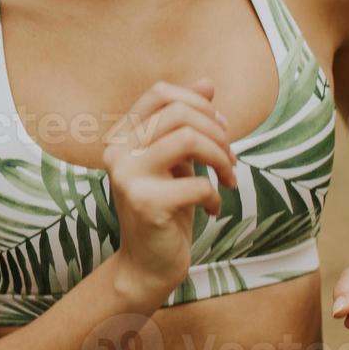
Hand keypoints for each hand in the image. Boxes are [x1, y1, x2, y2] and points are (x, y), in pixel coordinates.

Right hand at [101, 78, 236, 304]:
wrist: (147, 266)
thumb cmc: (165, 209)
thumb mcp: (177, 161)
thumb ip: (186, 123)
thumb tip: (208, 82)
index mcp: (121, 136)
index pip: (159, 93)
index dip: (197, 101)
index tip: (220, 126)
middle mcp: (117, 151)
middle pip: (178, 113)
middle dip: (217, 132)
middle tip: (231, 159)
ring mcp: (128, 176)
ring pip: (187, 139)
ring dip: (221, 157)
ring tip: (229, 178)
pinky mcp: (146, 203)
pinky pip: (197, 183)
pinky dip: (215, 195)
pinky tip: (214, 209)